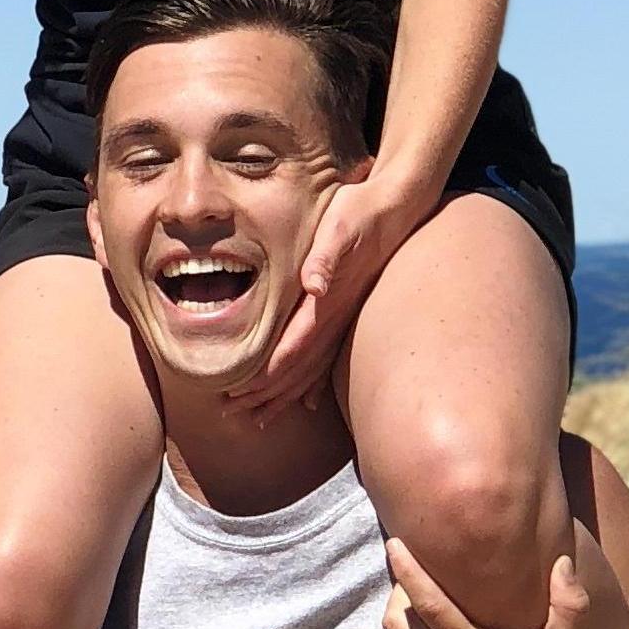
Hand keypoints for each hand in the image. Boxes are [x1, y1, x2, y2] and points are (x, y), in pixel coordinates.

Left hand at [231, 178, 416, 422]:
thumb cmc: (358, 214)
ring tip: (260, 418)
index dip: (266, 374)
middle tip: (233, 413)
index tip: (239, 392)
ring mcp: (342, 320)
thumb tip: (315, 285)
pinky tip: (308, 403)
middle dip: (265, 394)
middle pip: (297, 369)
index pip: (291, 349)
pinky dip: (314, 384)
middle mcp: (334, 319)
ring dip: (285, 396)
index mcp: (325, 303)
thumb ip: (326, 257)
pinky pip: (327, 358)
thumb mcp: (338, 229)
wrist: (395, 210)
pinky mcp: (346, 315)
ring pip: (311, 370)